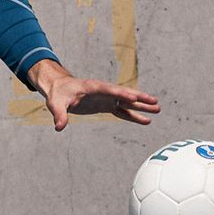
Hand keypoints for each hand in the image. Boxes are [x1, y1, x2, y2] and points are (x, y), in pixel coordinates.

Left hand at [28, 60, 161, 131]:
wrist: (59, 89)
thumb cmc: (58, 94)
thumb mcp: (56, 104)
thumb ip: (59, 115)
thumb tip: (59, 127)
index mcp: (93, 87)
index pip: (110, 90)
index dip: (122, 93)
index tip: (135, 97)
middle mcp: (104, 91)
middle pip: (124, 94)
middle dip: (139, 98)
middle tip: (155, 101)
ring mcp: (107, 98)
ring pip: (127, 102)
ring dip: (141, 106)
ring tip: (158, 109)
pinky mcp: (106, 105)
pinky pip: (123, 111)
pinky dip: (134, 116)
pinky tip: (145, 121)